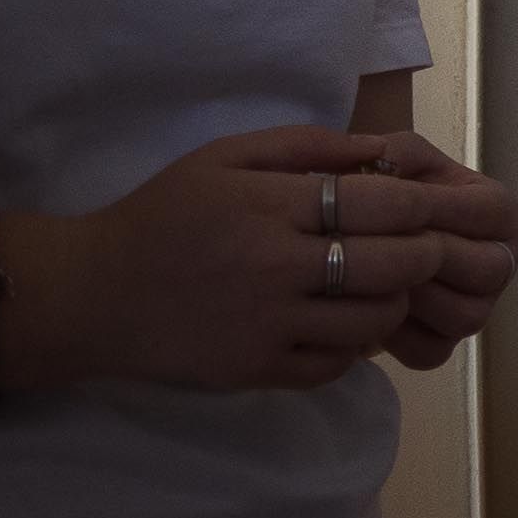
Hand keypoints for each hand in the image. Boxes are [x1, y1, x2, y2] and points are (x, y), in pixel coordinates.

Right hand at [8, 127, 517, 396]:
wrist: (90, 294)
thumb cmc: (162, 214)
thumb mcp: (223, 158)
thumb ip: (306, 146)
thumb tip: (384, 149)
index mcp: (267, 206)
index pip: (380, 206)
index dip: (420, 207)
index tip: (428, 207)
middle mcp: (273, 267)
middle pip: (392, 266)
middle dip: (423, 256)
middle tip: (424, 249)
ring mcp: (266, 325)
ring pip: (373, 322)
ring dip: (393, 303)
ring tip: (383, 287)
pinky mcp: (256, 370)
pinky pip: (336, 364)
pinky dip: (352, 346)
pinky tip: (341, 324)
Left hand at [366, 129, 517, 371]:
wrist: (345, 241)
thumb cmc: (378, 193)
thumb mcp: (391, 158)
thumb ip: (394, 152)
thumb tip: (385, 161)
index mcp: (497, 212)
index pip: (491, 213)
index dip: (441, 212)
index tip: (391, 207)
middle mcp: (499, 263)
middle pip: (488, 270)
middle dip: (430, 260)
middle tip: (376, 247)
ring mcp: (476, 310)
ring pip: (464, 317)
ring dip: (414, 298)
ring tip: (369, 278)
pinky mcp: (443, 346)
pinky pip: (430, 352)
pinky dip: (396, 336)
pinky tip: (367, 309)